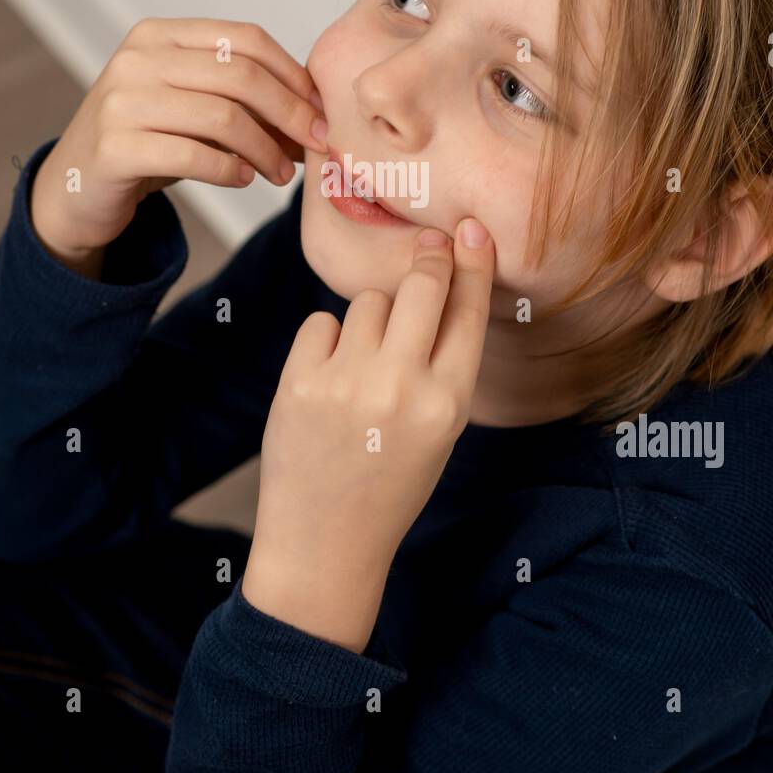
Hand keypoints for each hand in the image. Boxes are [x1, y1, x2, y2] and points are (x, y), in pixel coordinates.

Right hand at [30, 17, 327, 270]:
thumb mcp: (194, 109)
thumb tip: (317, 115)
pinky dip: (230, 170)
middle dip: (291, 112)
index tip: (320, 110)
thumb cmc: (148, 143)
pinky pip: (194, 156)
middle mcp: (137, 59)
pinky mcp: (114, 147)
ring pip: (223, 117)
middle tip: (317, 144)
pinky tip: (244, 179)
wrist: (77, 188)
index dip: (292, 74)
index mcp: (159, 35)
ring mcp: (121, 101)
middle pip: (240, 76)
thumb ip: (244, 101)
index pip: (245, 39)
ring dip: (266, 149)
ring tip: (281, 173)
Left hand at [243, 220, 494, 649]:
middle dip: (427, 260)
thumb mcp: (439, 432)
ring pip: (368, 301)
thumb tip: (440, 280)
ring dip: (371, 317)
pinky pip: (321, 323)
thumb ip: (443, 365)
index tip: (468, 230)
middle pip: (422, 286)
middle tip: (427, 245)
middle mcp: (402, 387)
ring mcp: (348, 383)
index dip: (472, 264)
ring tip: (365, 363)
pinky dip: (326, 341)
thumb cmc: (389, 484)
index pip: (469, 312)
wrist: (325, 542)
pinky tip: (330, 377)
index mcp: (448, 404)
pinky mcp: (300, 383)